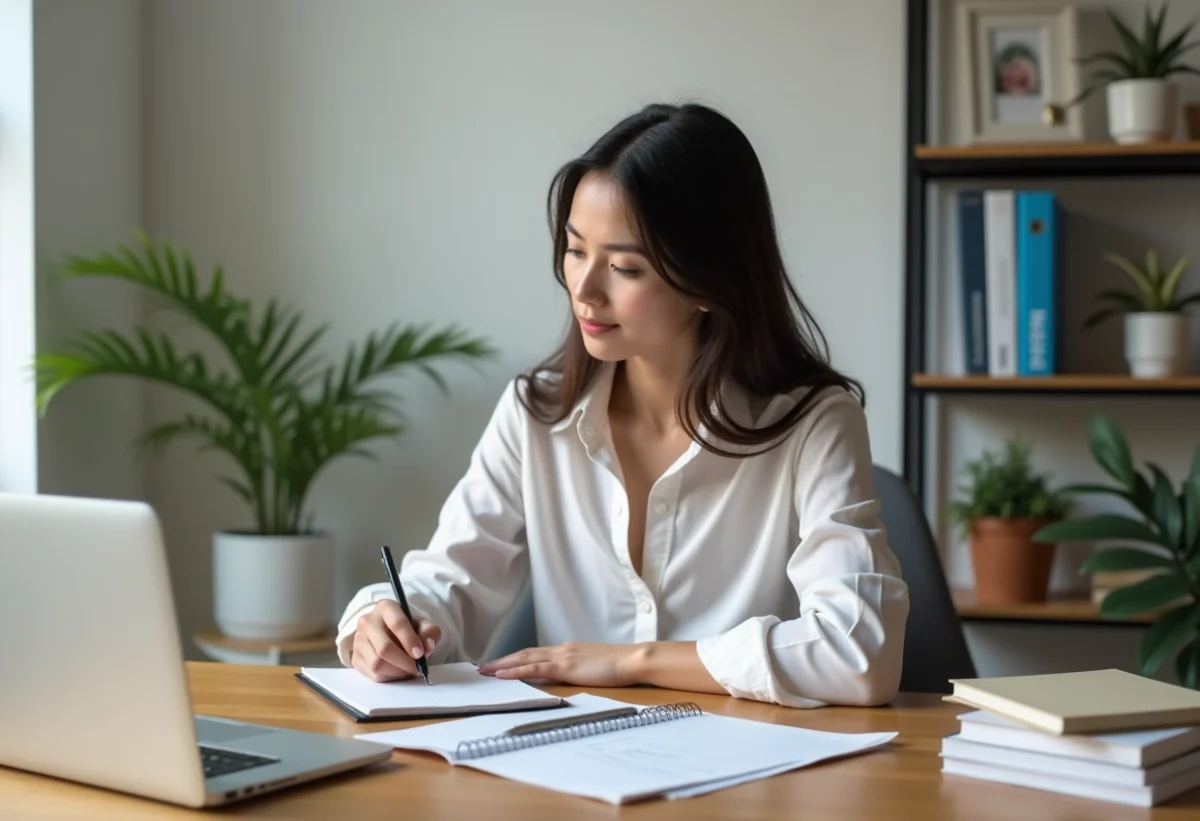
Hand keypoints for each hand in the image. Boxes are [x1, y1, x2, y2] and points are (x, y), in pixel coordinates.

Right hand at [351, 599, 440, 681]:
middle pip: (384, 648)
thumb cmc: (409, 628)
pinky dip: (388, 677)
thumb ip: (430, 633)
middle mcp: (367, 621)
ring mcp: (358, 640)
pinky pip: (372, 674)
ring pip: (377, 664)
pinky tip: (397, 672)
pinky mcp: (355, 657)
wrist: (391, 633)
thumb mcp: (423, 625)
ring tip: (408, 670)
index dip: (410, 641)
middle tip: (416, 668)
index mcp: (386, 607)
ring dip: (397, 672)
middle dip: (404, 662)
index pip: (397, 624)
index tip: (420, 654)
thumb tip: (427, 646)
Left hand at [477, 642, 643, 687]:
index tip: (499, 664)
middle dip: (502, 660)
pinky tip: (503, 675)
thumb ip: (578, 668)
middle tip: (482, 667)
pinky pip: (536, 669)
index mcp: (568, 650)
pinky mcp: (566, 666)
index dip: (515, 658)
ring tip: (485, 670)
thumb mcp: (593, 666)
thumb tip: (568, 676)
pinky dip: (517, 671)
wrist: (633, 660)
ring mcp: (563, 656)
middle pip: (525, 654)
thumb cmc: (619, 665)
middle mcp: (561, 649)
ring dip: (503, 664)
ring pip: (525, 659)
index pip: (535, 653)